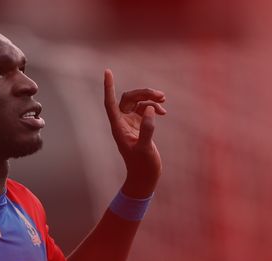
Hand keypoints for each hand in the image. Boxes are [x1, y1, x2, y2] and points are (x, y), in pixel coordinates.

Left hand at [103, 69, 164, 197]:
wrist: (145, 177)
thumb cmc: (142, 166)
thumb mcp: (145, 149)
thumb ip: (147, 129)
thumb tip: (150, 109)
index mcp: (118, 127)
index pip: (110, 103)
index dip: (108, 87)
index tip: (108, 71)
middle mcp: (122, 123)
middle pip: (128, 99)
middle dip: (143, 93)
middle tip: (161, 95)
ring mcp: (130, 124)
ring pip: (137, 102)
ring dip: (150, 98)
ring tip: (164, 100)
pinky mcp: (139, 127)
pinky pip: (145, 110)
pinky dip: (154, 107)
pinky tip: (163, 111)